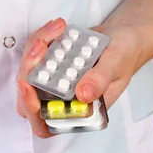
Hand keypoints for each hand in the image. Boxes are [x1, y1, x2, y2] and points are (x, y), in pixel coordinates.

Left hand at [16, 20, 143, 137]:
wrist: (123, 37)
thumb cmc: (125, 56)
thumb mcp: (116, 65)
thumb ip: (100, 80)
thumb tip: (82, 94)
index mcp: (80, 112)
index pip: (45, 124)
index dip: (31, 110)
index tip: (27, 85)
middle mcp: (64, 100)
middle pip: (29, 96)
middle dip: (28, 69)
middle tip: (40, 45)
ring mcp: (55, 82)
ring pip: (29, 72)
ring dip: (36, 48)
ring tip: (55, 29)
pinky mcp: (50, 64)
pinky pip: (35, 54)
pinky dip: (42, 38)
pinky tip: (55, 27)